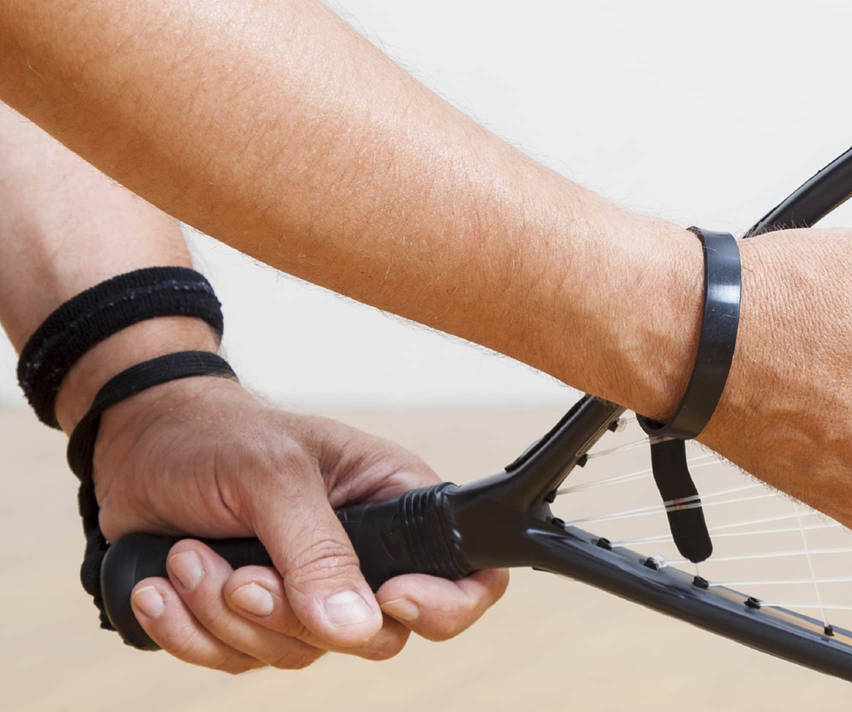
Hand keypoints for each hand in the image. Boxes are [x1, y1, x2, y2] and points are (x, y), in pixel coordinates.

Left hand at [88, 377, 508, 672]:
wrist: (136, 447)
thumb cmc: (217, 436)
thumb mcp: (274, 476)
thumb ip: (318, 552)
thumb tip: (358, 627)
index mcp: (396, 504)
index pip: (469, 575)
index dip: (445, 604)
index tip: (389, 598)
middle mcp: (365, 557)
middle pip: (375, 635)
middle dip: (293, 614)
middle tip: (241, 575)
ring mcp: (308, 595)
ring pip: (298, 654)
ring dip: (224, 615)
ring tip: (188, 556)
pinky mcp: (254, 621)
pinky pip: (237, 661)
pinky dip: (189, 631)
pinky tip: (161, 585)